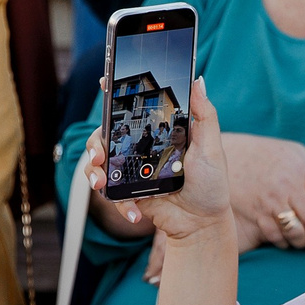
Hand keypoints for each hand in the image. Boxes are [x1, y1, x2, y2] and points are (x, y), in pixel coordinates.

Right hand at [79, 78, 231, 244]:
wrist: (202, 224)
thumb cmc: (211, 184)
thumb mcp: (211, 147)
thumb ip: (204, 114)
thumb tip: (197, 80)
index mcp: (157, 133)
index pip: (131, 110)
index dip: (114, 95)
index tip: (104, 83)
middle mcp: (140, 149)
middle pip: (105, 135)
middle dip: (95, 143)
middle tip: (99, 155)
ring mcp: (131, 171)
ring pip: (98, 163)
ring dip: (93, 172)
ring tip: (101, 183)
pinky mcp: (127, 194)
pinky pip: (111, 194)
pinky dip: (119, 204)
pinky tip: (135, 214)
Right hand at [221, 133, 304, 250]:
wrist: (224, 155)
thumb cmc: (266, 154)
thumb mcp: (296, 151)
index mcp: (301, 168)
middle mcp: (287, 184)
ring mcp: (270, 200)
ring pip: (295, 230)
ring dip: (303, 242)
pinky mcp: (255, 212)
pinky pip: (275, 236)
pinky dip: (284, 243)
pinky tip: (286, 241)